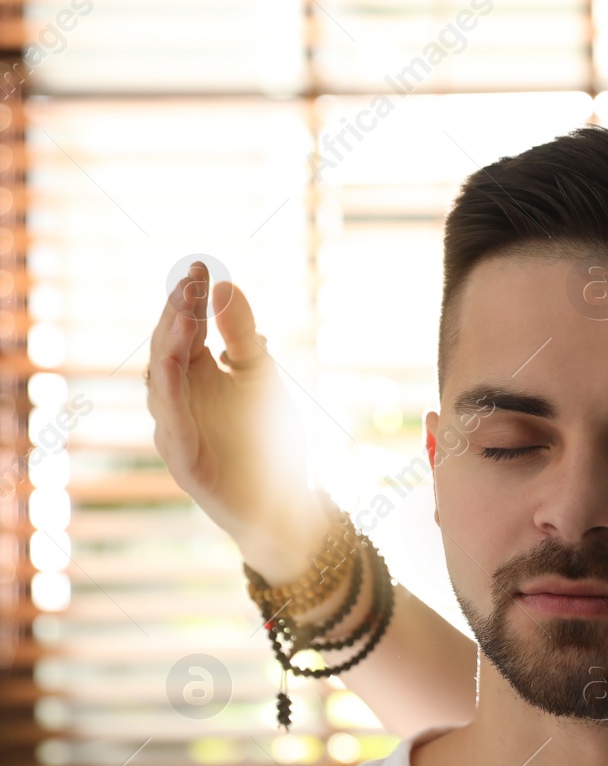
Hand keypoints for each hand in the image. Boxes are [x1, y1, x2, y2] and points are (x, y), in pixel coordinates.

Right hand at [146, 262, 327, 581]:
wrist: (286, 498)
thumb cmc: (271, 437)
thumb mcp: (263, 376)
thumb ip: (245, 336)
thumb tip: (225, 285)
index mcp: (197, 373)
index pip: (183, 328)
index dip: (187, 298)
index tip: (199, 266)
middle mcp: (179, 397)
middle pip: (167, 348)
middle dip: (176, 314)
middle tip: (190, 282)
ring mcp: (176, 428)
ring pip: (162, 382)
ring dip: (172, 345)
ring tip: (186, 313)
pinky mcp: (183, 460)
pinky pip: (171, 423)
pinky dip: (172, 394)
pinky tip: (176, 366)